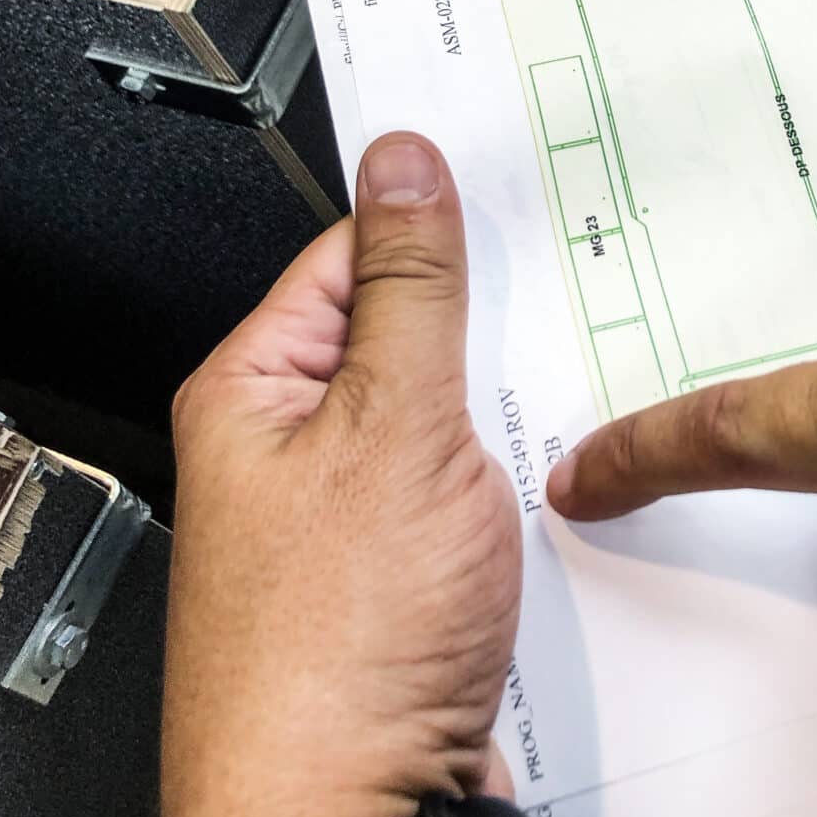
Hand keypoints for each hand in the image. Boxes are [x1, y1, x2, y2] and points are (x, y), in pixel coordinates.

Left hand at [163, 134, 520, 816]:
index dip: (435, 222)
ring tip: (557, 405)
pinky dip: (508, 481)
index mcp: (256, 389)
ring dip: (506, 409)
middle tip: (560, 301)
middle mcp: (290, 448)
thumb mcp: (394, 425)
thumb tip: (403, 162)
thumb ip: (412, 287)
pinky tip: (550, 485)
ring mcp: (345, 517)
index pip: (354, 251)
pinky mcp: (394, 577)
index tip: (512, 197)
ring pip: (445, 417)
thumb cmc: (333, 654)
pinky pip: (460, 493)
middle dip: (485, 325)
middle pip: (406, 334)